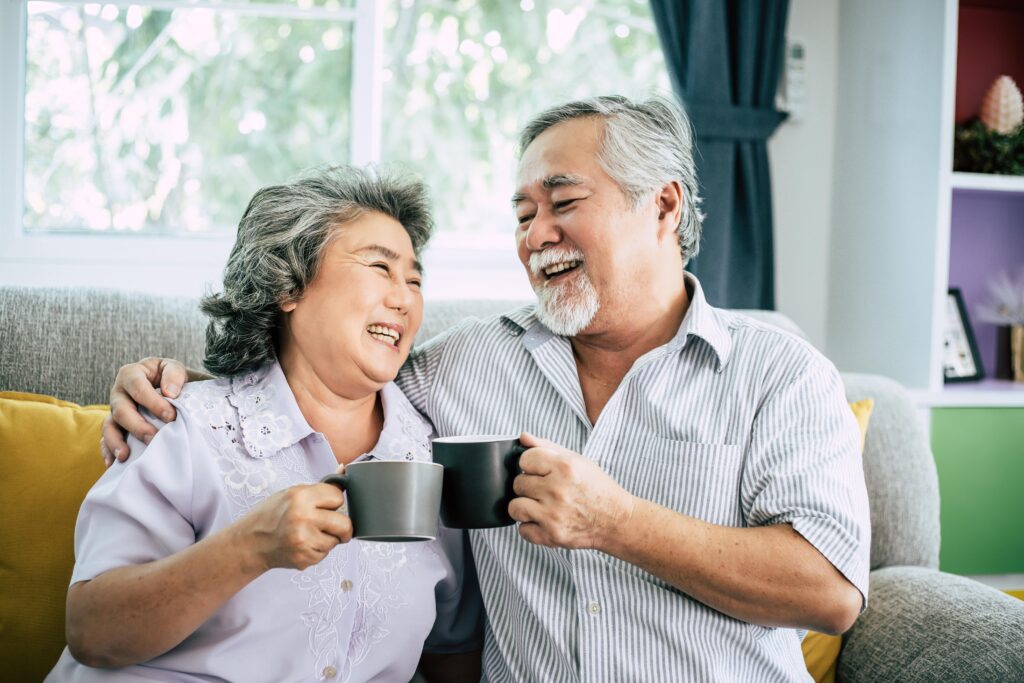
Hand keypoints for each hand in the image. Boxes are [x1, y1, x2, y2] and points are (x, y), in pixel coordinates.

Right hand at [101, 358, 188, 465]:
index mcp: (131, 374)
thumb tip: (169, 393)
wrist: (169, 386)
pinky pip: (106, 439)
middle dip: (137, 426)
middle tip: (154, 438)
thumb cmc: (170, 377)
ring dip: (116, 442)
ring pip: (109, 426)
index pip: (138, 388)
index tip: (171, 416)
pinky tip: (113, 463)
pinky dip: (108, 450)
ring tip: (125, 456)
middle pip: (121, 410)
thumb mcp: (174, 368)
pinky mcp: (115, 426)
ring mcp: (115, 410)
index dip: (153, 402)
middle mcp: (119, 392)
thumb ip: (173, 375)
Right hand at [235, 467, 351, 571]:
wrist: (250, 542)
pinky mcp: (303, 558)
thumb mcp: (292, 493)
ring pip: (336, 541)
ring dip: (328, 539)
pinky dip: (317, 550)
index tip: (327, 505)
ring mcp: (303, 540)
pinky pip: (324, 554)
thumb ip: (321, 487)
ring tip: (309, 534)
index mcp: (301, 496)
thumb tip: (344, 471)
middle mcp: (303, 517)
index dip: (334, 501)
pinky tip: (303, 544)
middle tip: (332, 525)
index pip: (338, 496)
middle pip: (345, 524)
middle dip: (342, 526)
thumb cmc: (271, 515)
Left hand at [508, 432, 634, 550]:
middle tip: (546, 489)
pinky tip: (544, 520)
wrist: (617, 521)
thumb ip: (547, 446)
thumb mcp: (577, 460)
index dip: (531, 464)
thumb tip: (523, 437)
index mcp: (564, 467)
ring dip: (525, 506)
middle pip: (518, 483)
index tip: (540, 470)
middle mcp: (557, 490)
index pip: (524, 459)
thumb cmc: (598, 489)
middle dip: (529, 485)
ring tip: (540, 505)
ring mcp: (552, 515)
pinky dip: (531, 527)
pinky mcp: (551, 535)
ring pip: (515, 507)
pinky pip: (522, 530)